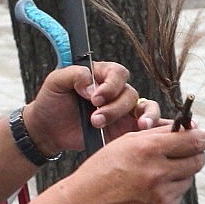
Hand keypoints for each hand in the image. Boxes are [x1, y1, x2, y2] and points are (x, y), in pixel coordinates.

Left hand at [23, 61, 161, 154]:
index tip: (94, 98)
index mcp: (101, 75)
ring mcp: (123, 110)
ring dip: (140, 117)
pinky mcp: (126, 128)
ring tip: (137, 127)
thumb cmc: (52, 102)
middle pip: (130, 94)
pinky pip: (148, 123)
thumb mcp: (55, 81)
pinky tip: (149, 130)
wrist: (49, 129)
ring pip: (144, 108)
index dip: (110, 85)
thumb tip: (92, 86)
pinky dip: (155, 124)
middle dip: (114, 108)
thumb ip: (75, 74)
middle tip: (95, 120)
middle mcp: (116, 91)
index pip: (118, 73)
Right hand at [64, 123, 204, 203]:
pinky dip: (169, 192)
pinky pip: (177, 197)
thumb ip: (160, 133)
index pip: (193, 141)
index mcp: (147, 150)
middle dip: (195, 155)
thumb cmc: (104, 169)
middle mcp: (157, 173)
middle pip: (197, 161)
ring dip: (179, 174)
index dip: (203, 137)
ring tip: (154, 175)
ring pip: (188, 180)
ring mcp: (161, 196)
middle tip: (187, 153)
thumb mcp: (127, 143)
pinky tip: (147, 191)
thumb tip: (192, 128)